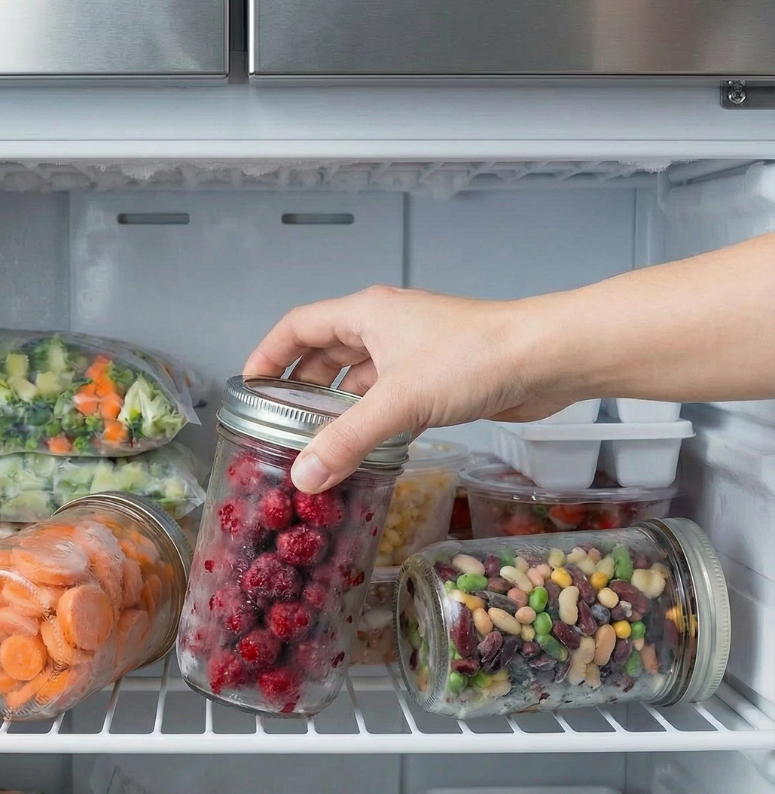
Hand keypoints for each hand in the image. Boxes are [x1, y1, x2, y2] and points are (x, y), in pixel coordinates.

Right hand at [244, 285, 570, 492]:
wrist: (546, 358)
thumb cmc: (473, 359)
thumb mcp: (398, 402)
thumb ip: (347, 442)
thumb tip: (303, 478)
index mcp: (365, 314)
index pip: (298, 326)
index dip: (268, 353)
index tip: (249, 387)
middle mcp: (385, 327)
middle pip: (326, 352)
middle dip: (301, 386)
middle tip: (279, 423)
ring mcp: (412, 351)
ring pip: (360, 377)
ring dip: (338, 406)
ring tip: (316, 442)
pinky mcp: (437, 377)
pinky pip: (389, 396)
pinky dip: (372, 419)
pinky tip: (366, 448)